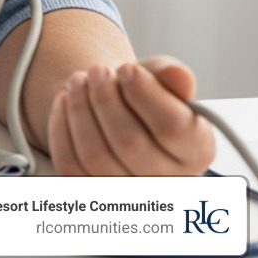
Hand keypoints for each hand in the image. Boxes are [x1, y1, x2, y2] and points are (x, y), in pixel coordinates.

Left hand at [46, 56, 215, 175]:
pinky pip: (68, 163)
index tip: (127, 67)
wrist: (115, 111)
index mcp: (196, 151)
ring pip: (94, 155)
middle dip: (105, 98)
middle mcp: (166, 179)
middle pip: (128, 142)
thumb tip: (179, 76)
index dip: (145, 94)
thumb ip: (172, 76)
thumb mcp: (161, 80)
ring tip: (78, 80)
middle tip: (97, 70)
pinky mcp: (90, 189)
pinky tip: (64, 99)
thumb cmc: (143, 97)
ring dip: (79, 109)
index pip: (173, 128)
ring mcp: (127, 190)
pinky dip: (61, 125)